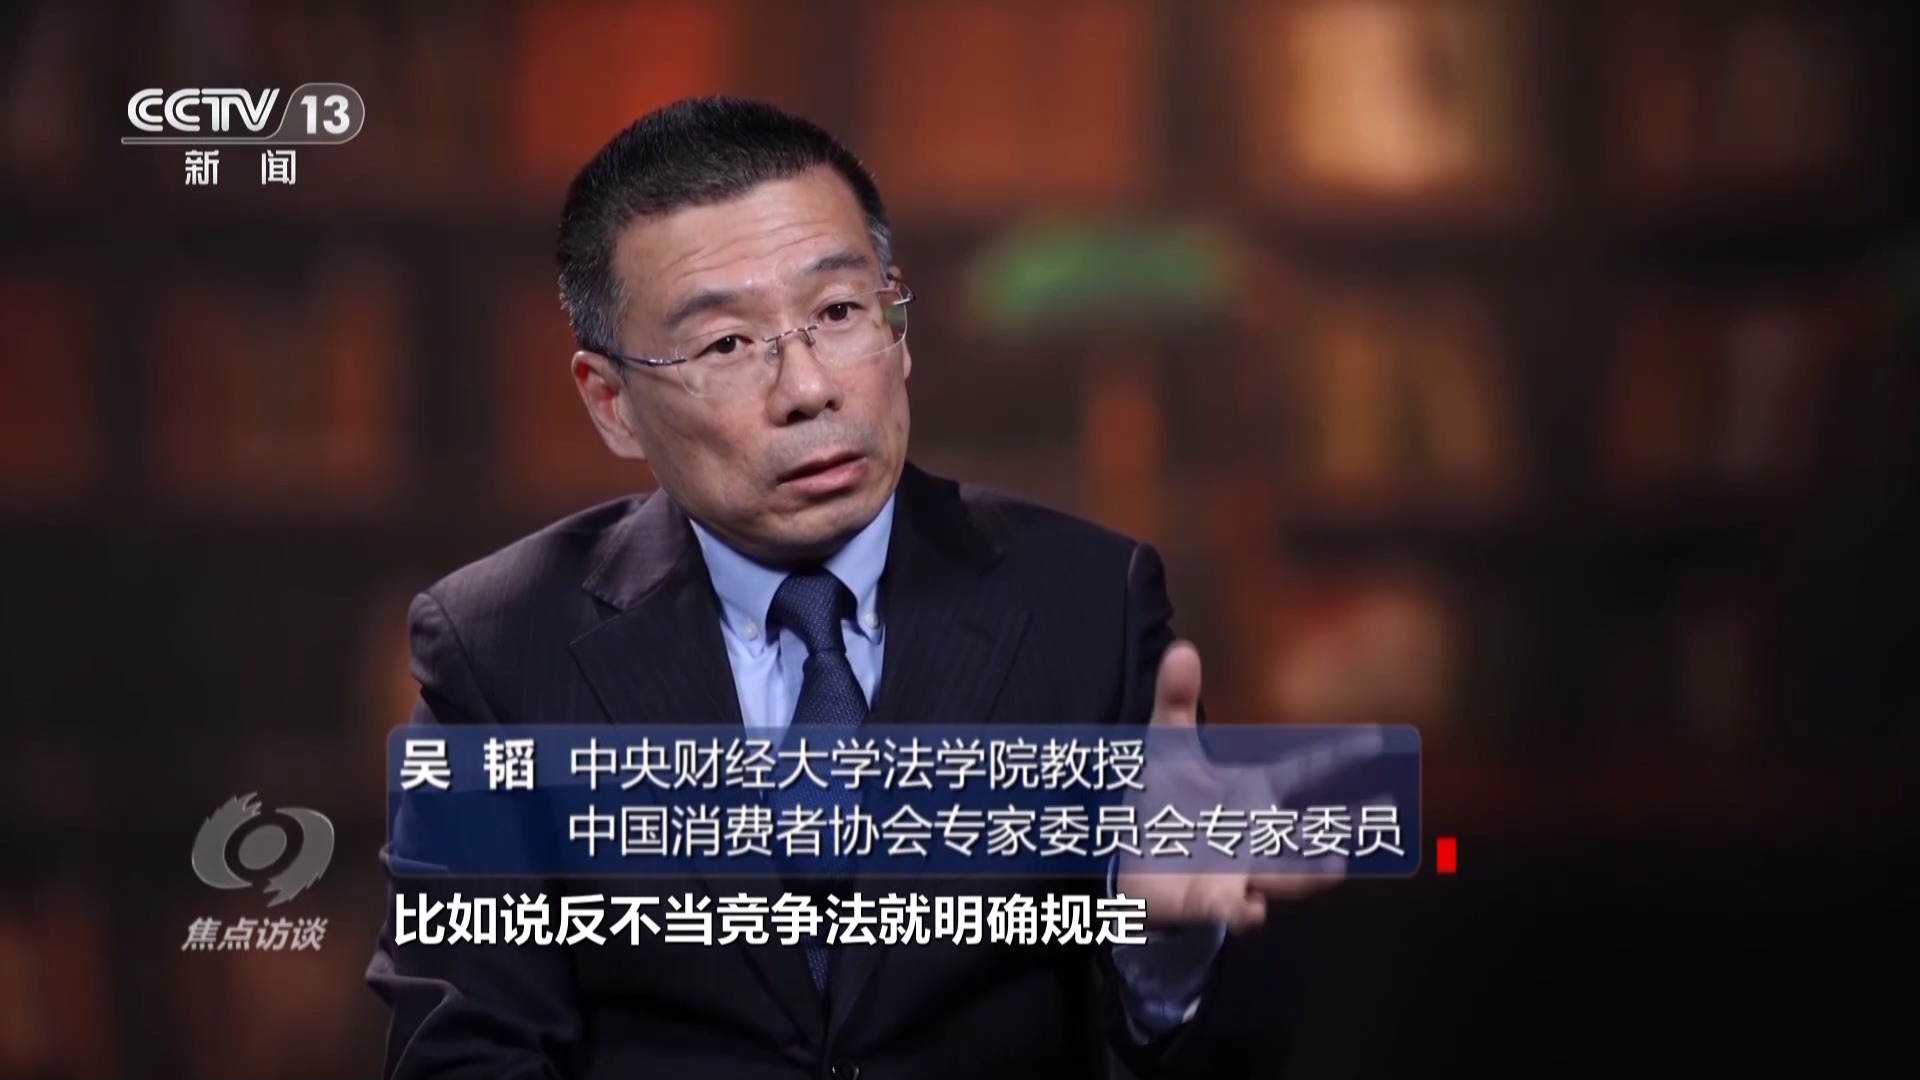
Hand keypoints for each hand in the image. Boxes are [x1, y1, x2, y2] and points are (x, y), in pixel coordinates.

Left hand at [1114, 641, 1384, 932]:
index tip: (1377, 739)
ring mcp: (1238, 870)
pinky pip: (1228, 912)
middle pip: (1310, 831)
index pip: (1305, 770)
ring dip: (1307, 873)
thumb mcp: (1167, 746)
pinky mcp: (1206, 903)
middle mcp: (1257, 832)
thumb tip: (1180, 648)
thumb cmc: (1162, 800)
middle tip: (1384, 813)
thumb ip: (1177, 700)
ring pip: (1283, 876)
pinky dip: (1241, 915)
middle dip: (1346, 824)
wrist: (1129, 858)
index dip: (1339, 755)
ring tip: (1335, 866)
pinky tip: (1250, 912)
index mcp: (1255, 791)